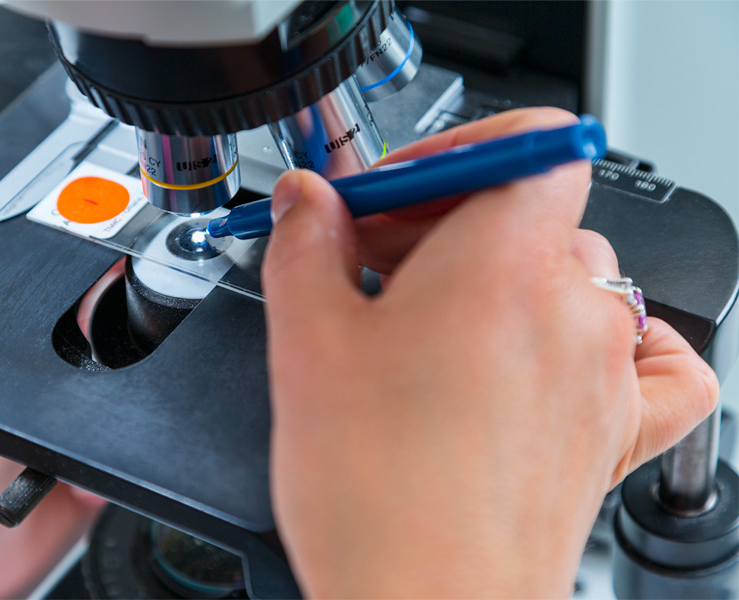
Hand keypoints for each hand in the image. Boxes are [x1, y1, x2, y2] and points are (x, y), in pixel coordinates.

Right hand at [262, 108, 717, 597]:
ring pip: (575, 276)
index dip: (453, 152)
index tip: (396, 192)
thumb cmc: (376, 495)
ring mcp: (604, 372)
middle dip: (446, 222)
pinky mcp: (617, 431)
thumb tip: (305, 200)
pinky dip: (616, 340)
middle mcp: (572, 310)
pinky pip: (655, 361)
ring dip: (506, 278)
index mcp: (502, 264)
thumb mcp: (308, 344)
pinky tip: (556, 354)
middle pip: (528, 213)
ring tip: (437, 324)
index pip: (528, 143)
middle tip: (377, 262)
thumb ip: (304, 244)